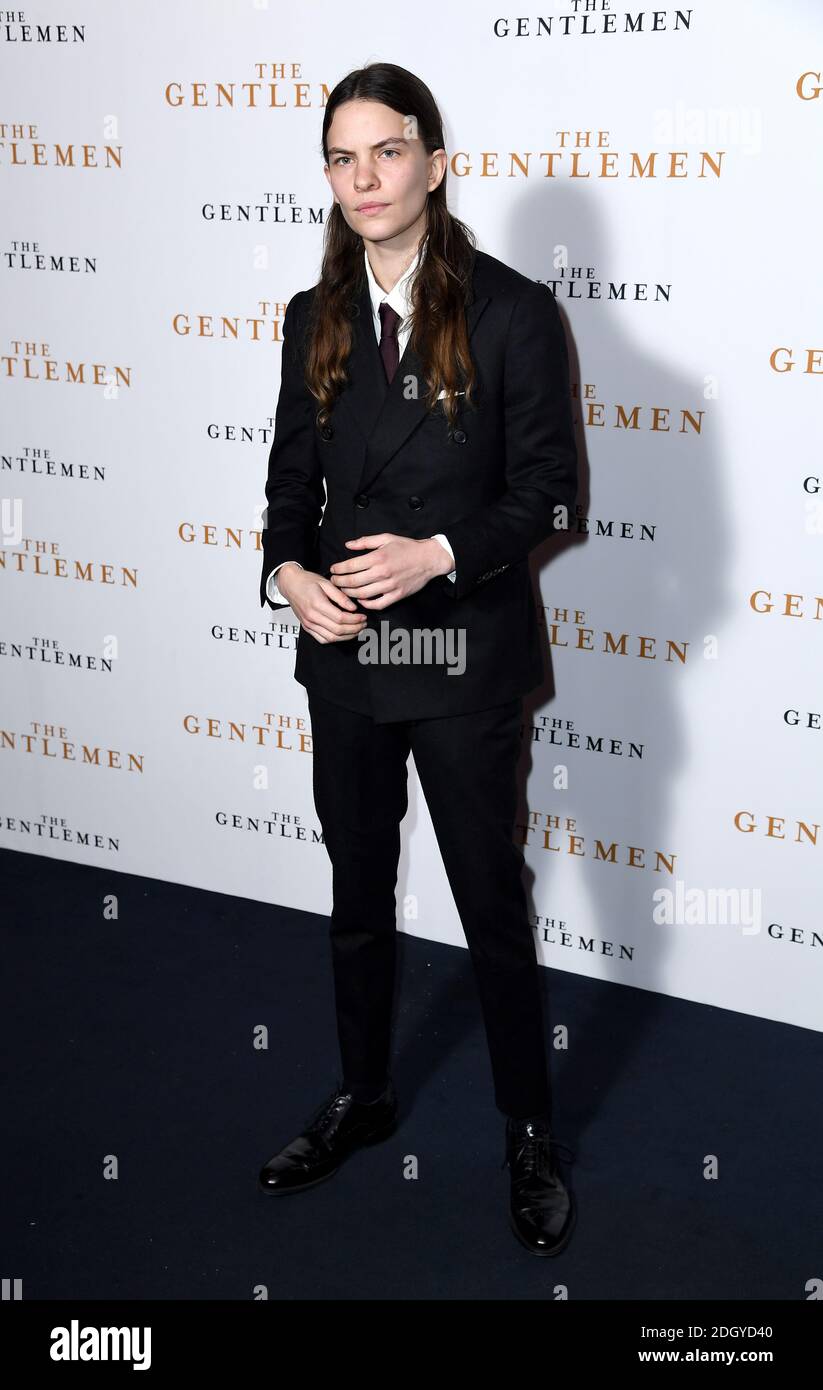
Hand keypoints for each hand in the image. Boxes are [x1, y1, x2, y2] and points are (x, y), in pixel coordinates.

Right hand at [277, 563, 366, 643]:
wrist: (290, 584)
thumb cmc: (307, 581)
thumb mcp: (326, 583)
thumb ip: (340, 596)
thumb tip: (353, 608)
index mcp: (317, 604)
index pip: (340, 618)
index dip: (355, 620)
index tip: (363, 617)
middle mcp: (311, 616)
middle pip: (337, 630)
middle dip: (354, 629)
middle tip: (363, 624)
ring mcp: (308, 624)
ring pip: (331, 637)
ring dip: (347, 636)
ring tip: (357, 630)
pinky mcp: (307, 627)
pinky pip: (322, 639)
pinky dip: (335, 639)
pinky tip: (343, 634)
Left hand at [329, 534, 452, 607]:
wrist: (429, 558)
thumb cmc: (408, 547)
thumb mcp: (386, 538)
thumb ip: (365, 541)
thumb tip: (348, 545)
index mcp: (378, 557)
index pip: (350, 566)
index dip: (338, 569)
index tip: (333, 570)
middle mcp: (382, 572)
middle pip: (353, 582)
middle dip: (339, 582)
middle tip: (334, 581)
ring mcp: (390, 586)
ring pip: (362, 594)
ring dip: (349, 594)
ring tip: (344, 590)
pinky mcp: (397, 595)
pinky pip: (378, 604)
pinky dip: (367, 604)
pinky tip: (361, 600)